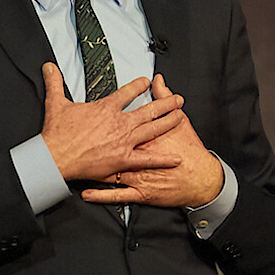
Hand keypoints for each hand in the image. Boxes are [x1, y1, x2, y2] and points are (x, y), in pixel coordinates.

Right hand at [40, 63, 184, 182]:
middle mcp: (120, 123)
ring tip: (181, 116)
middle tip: (178, 99)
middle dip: (166, 103)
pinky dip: (163, 159)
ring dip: (169, 122)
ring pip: (153, 129)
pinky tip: (176, 158)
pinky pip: (147, 159)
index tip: (148, 81)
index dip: (139, 85)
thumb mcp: (56, 103)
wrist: (55, 156)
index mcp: (106, 108)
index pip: (128, 92)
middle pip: (149, 110)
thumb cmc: (57, 133)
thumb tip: (49, 66)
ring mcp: (124, 141)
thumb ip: (55, 83)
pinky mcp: (123, 159)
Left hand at [81, 74, 223, 208]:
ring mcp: (137, 176)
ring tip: (73, 169)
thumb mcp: (180, 122)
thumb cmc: (191, 153)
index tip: (85, 115)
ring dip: (91, 171)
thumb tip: (157, 80)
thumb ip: (165, 99)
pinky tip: (86, 194)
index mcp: (142, 136)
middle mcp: (137, 155)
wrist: (201, 179)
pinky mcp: (139, 193)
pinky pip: (116, 195)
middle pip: (109, 148)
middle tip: (74, 140)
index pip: (117, 125)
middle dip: (92, 144)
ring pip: (109, 173)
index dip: (101, 120)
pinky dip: (100, 195)